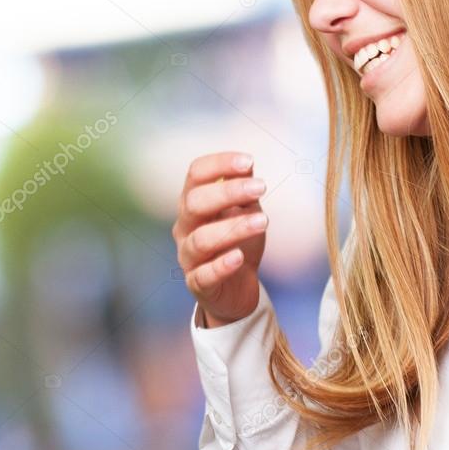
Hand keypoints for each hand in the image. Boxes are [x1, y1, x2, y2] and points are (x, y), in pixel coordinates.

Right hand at [172, 152, 267, 327]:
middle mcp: (185, 227)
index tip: (249, 161)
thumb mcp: (245, 212)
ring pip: (202, 239)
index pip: (196, 175)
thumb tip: (248, 165)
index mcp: (194, 203)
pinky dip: (221, 265)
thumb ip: (244, 191)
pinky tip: (239, 257)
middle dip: (228, 192)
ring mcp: (189, 256)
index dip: (219, 165)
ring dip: (234, 227)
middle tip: (262, 187)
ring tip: (263, 220)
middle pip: (194, 203)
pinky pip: (204, 275)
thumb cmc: (238, 242)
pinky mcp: (198, 284)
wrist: (237, 288)